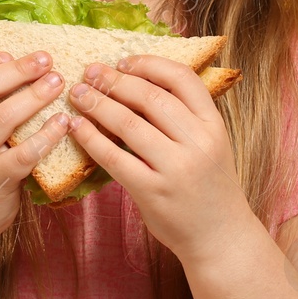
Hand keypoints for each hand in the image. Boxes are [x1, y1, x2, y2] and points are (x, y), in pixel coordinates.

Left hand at [67, 55, 250, 257]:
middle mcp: (198, 142)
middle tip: (89, 73)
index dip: (149, 64)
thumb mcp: (210, 145)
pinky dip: (91, 138)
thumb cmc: (209, 187)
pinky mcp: (153, 192)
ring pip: (129, 123)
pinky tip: (77, 127)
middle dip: (114, 81)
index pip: (182, 78)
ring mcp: (176, 168)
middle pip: (150, 97)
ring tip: (78, 95)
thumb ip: (184, 118)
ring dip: (98, 104)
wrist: (220, 237)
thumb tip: (136, 84)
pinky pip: (114, 158)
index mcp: (213, 124)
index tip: (123, 61)